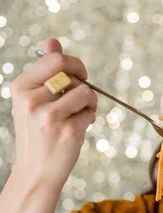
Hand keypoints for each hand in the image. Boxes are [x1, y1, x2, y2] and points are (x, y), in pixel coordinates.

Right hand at [11, 37, 97, 189]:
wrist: (37, 171)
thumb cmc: (38, 133)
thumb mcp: (34, 101)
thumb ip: (45, 71)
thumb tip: (53, 41)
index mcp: (21, 87)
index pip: (55, 60)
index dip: (75, 64)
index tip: (80, 75)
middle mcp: (32, 100)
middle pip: (72, 74)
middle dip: (84, 83)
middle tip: (84, 97)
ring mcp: (50, 116)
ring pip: (85, 92)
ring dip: (89, 103)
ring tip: (80, 115)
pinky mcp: (68, 131)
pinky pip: (90, 113)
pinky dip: (89, 119)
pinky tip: (78, 129)